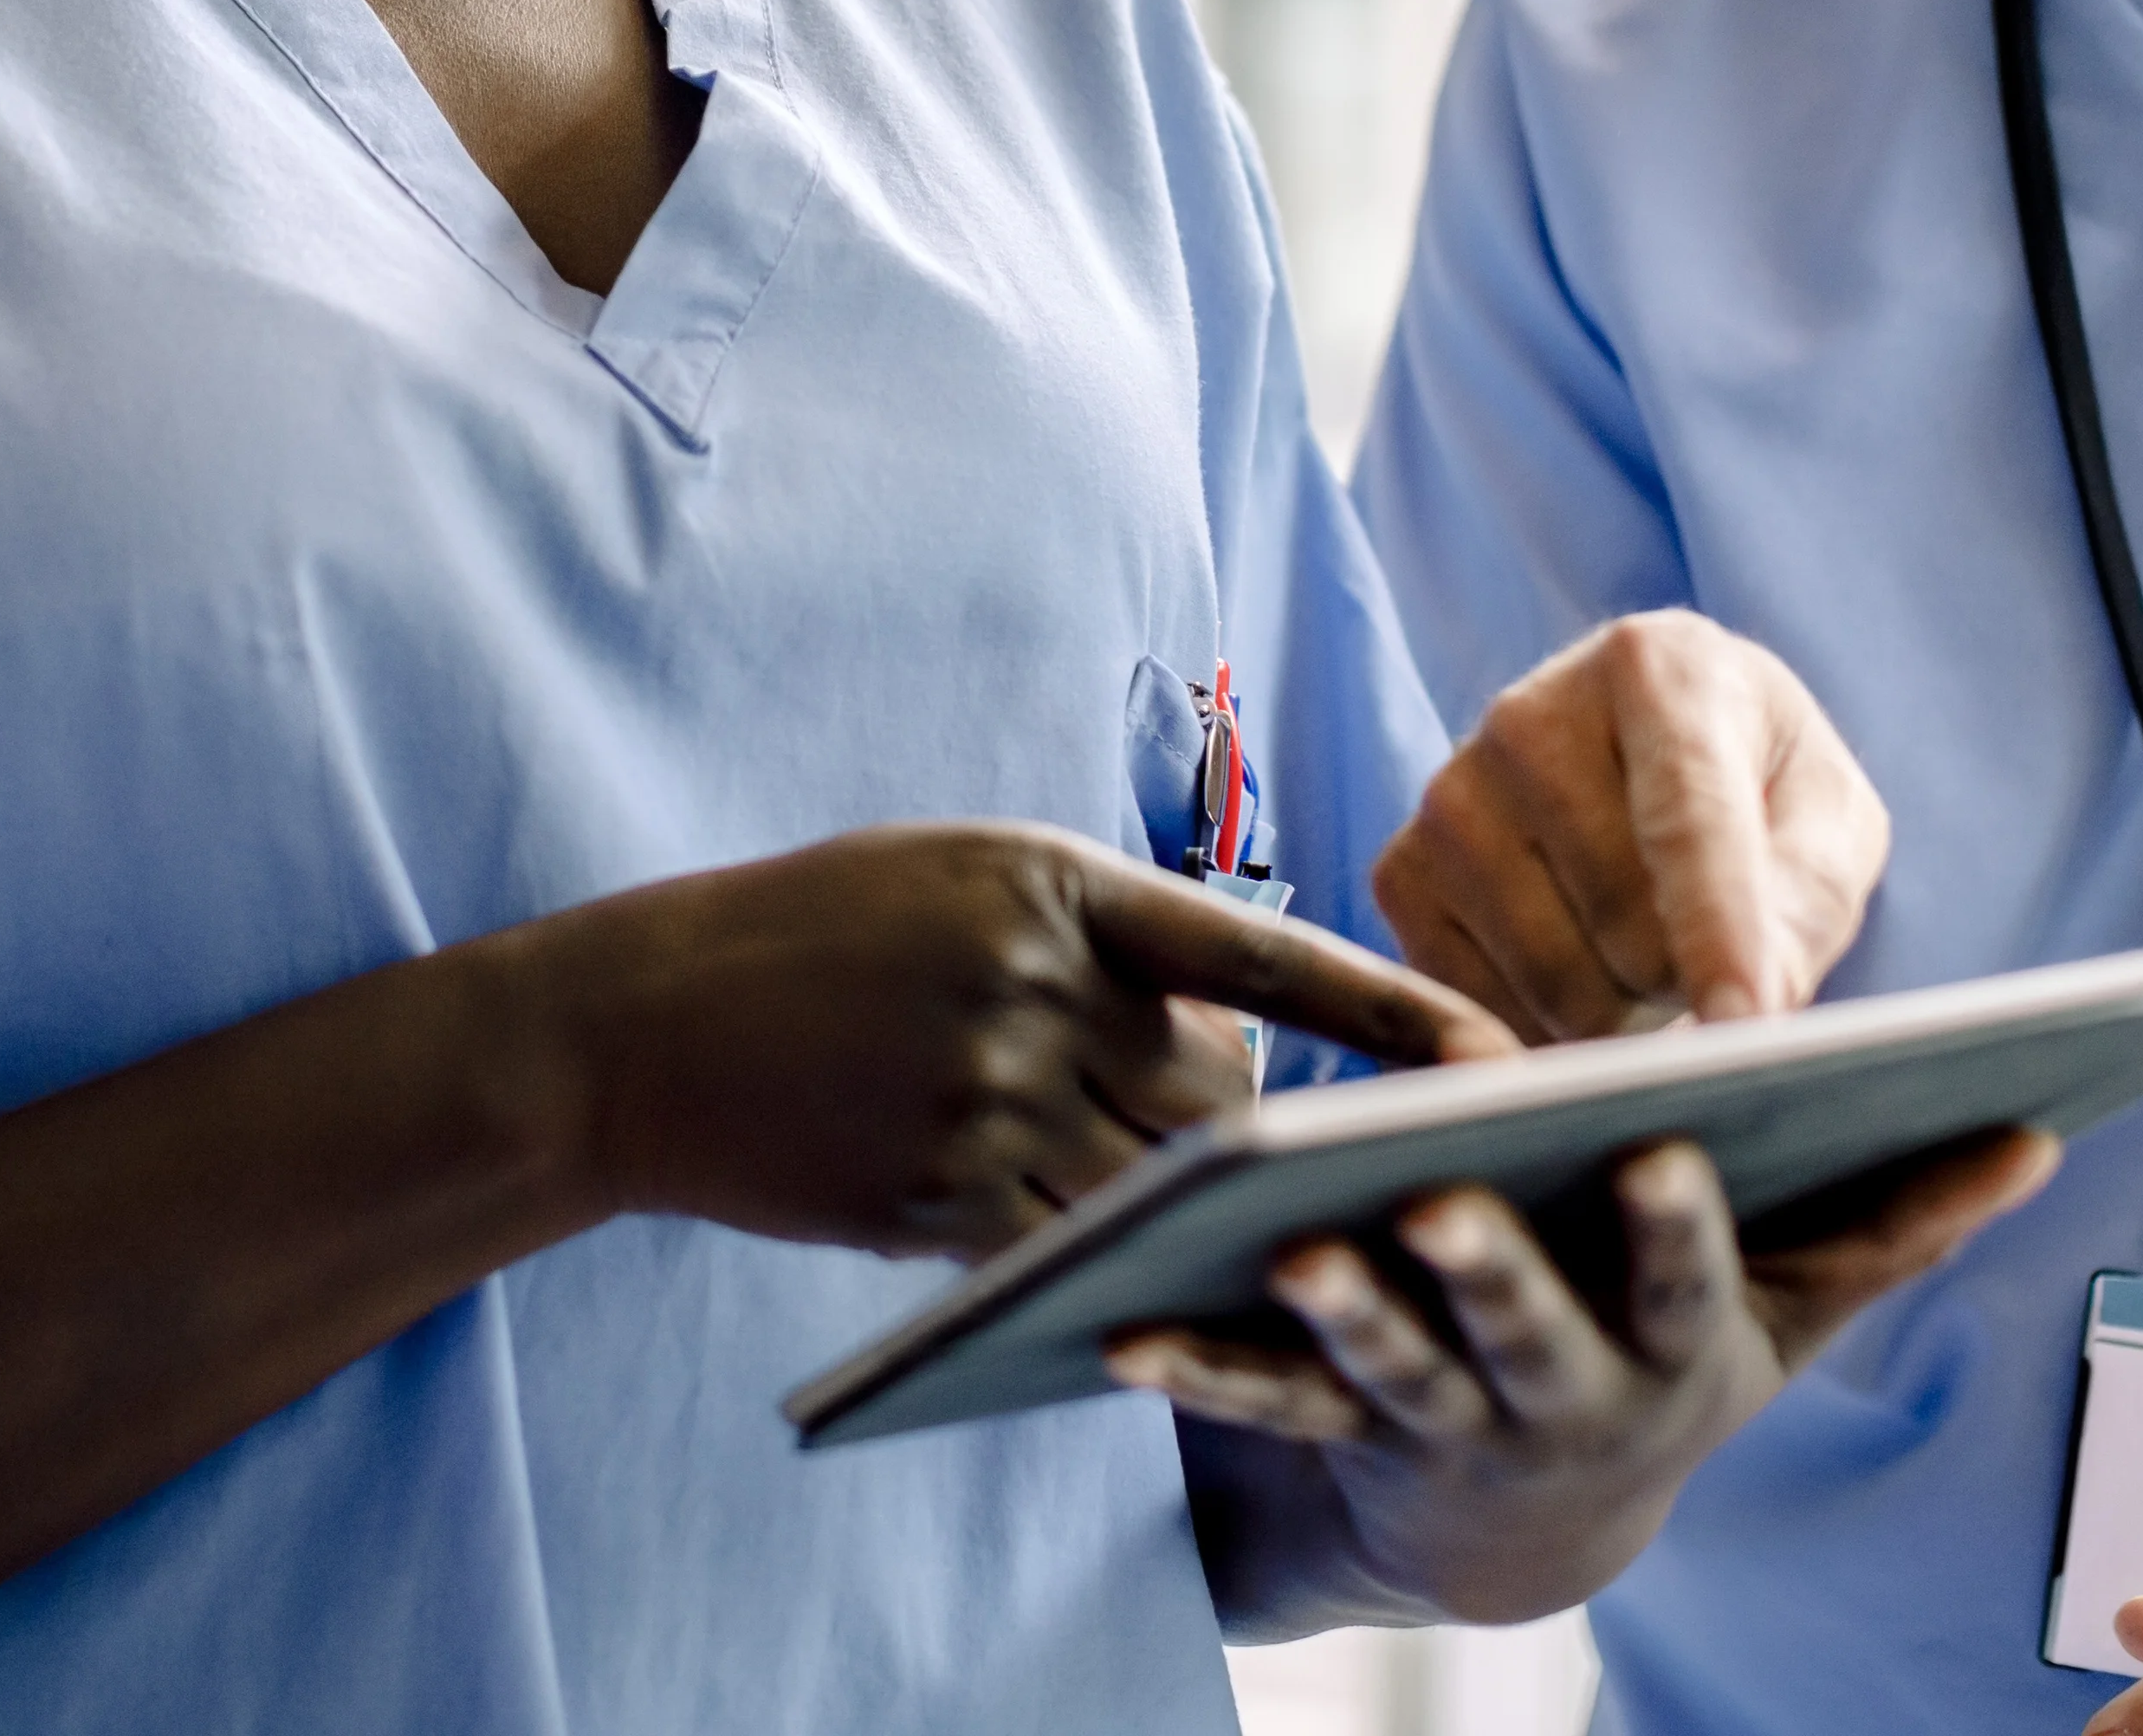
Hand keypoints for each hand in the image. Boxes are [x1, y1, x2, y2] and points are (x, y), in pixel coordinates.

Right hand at [524, 822, 1515, 1259]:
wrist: (646, 1024)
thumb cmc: (819, 938)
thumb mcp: (963, 884)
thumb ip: (1096, 947)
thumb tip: (1228, 1055)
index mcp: (1053, 882)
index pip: (1261, 951)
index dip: (1389, 1009)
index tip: (1496, 1052)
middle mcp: (1033, 986)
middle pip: (1217, 1092)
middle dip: (1249, 1129)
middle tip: (1293, 1155)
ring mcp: (984, 1097)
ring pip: (1156, 1182)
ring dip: (1186, 1202)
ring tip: (1210, 1210)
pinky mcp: (939, 1196)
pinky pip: (1071, 1247)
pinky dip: (1104, 1257)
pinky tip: (1111, 1260)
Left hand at [1109, 1126, 2055, 1623]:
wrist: (1532, 1536)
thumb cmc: (1670, 1360)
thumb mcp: (1791, 1313)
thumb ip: (1895, 1220)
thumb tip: (2034, 1131)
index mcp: (1670, 1347)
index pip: (1685, 1283)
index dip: (1678, 1226)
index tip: (1663, 1148)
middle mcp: (1557, 1393)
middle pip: (1522, 1330)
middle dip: (1486, 1269)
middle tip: (1440, 1200)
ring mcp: (1440, 1420)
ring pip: (1386, 1367)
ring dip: (1337, 1312)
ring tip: (1285, 1241)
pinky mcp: (1335, 1432)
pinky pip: (1259, 1404)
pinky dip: (1193, 1367)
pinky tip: (1119, 1328)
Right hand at [1376, 611, 1888, 1040]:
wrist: (1642, 752)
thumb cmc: (1757, 784)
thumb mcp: (1828, 820)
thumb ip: (1806, 900)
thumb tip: (1744, 1011)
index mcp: (1659, 667)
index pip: (1688, 822)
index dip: (1720, 933)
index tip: (1744, 1023)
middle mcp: (1531, 714)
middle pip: (1625, 924)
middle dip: (1685, 976)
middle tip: (1704, 942)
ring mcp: (1451, 791)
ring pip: (1552, 980)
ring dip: (1620, 1010)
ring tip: (1641, 946)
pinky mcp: (1402, 867)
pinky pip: (1477, 1003)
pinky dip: (1542, 1025)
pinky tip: (1574, 965)